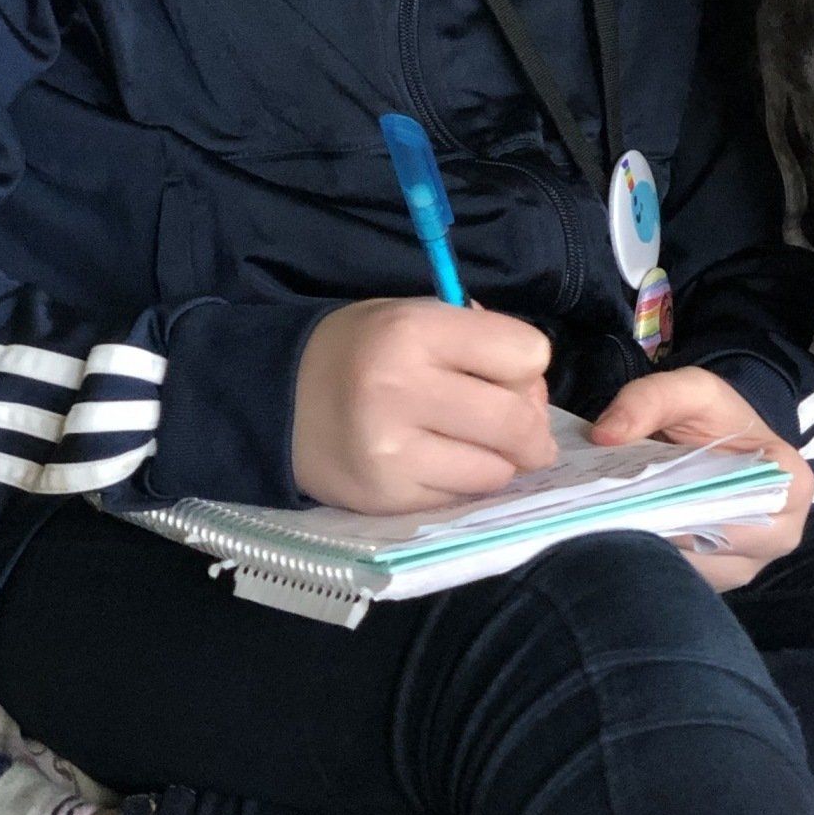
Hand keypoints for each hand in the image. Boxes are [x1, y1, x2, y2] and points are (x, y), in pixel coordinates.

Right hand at [293, 299, 553, 513]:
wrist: (277, 399)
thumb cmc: (363, 351)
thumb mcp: (414, 317)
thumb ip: (478, 340)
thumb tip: (536, 390)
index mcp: (415, 330)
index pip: (526, 353)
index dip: (526, 366)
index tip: (508, 373)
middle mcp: (401, 388)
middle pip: (518, 421)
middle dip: (532, 428)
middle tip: (519, 428)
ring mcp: (391, 450)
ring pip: (497, 470)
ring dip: (499, 461)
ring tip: (471, 444)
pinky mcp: (385, 496)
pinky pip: (461, 498)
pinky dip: (464, 483)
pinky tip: (437, 462)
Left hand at [590, 367, 812, 590]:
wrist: (718, 441)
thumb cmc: (714, 418)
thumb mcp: (688, 390)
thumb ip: (648, 400)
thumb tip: (606, 434)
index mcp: (791, 486)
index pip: (745, 506)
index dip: (692, 501)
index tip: (649, 487)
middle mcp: (780, 535)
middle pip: (716, 546)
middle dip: (666, 527)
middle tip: (618, 507)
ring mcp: (749, 565)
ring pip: (695, 571)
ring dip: (653, 549)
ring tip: (619, 519)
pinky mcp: (718, 581)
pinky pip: (683, 581)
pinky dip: (652, 562)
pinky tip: (627, 535)